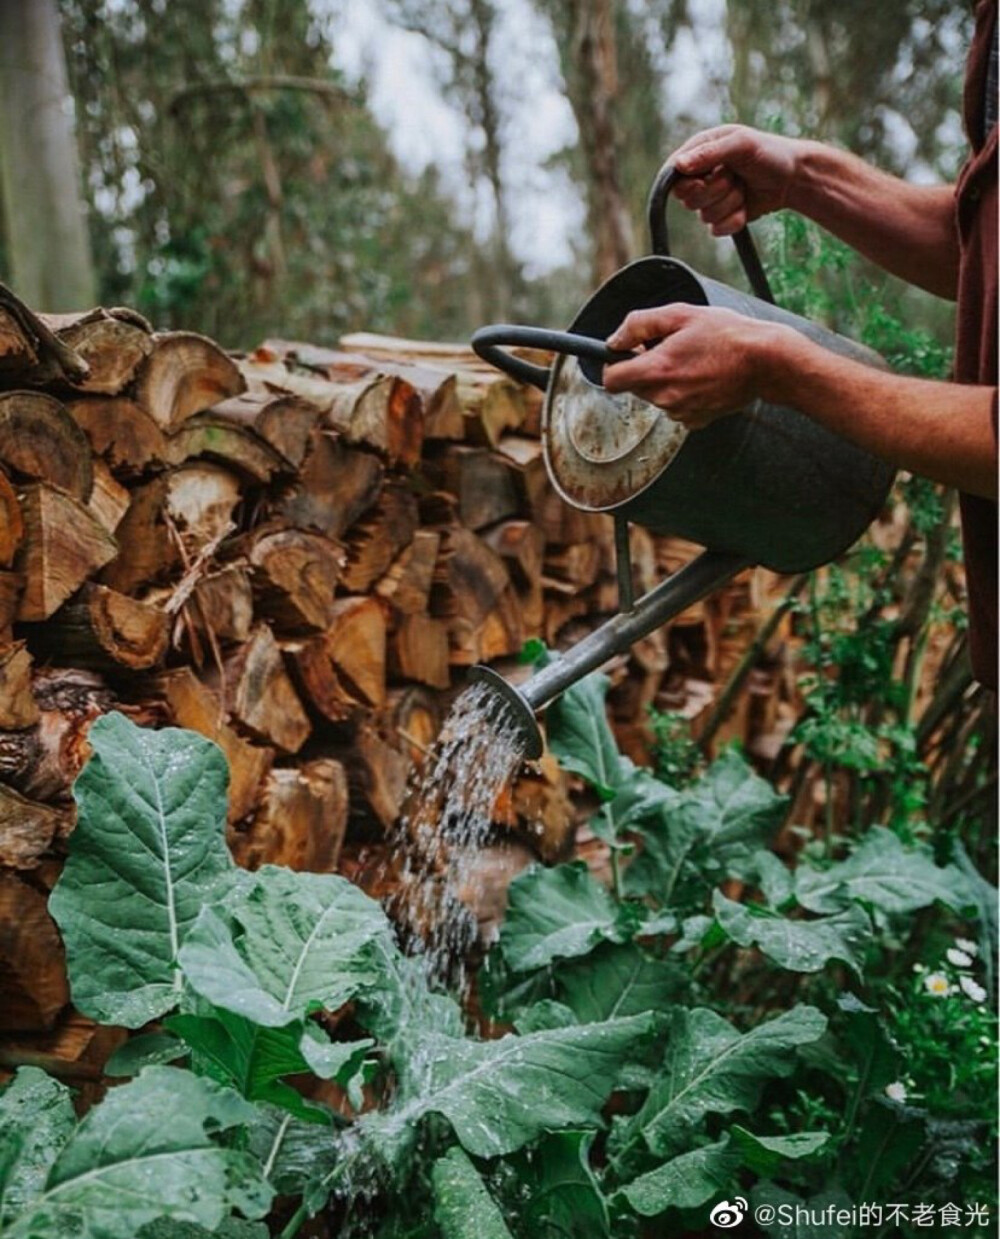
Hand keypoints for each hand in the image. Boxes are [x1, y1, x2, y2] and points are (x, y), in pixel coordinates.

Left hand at [604, 304, 792, 428]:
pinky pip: (678, 408)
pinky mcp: (697, 420)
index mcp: (656, 370)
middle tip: (672, 349)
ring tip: (694, 361)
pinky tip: (703, 378)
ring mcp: (681, 412)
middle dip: (645, 369)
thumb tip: (614, 341)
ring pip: (657, 398)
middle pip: (635, 388)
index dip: (615, 365)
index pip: (611, 380)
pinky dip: (684, 395)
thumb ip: (638, 325)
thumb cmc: (726, 333)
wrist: (765, 361)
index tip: (628, 354)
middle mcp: (665, 397)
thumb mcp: (679, 314)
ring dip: (666, 382)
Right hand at [667, 124, 802, 234]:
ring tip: (744, 187)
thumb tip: (679, 165)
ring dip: (730, 203)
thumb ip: (709, 153)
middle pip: (687, 198)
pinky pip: (716, 229)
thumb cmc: (770, 153)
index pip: (673, 174)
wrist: (793, 178)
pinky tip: (746, 206)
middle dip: (714, 191)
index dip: (685, 182)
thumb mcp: (741, 144)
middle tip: (734, 177)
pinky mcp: (721, 217)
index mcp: (699, 152)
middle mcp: (700, 176)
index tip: (702, 180)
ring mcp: (710, 198)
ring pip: (704, 215)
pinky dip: (734, 219)